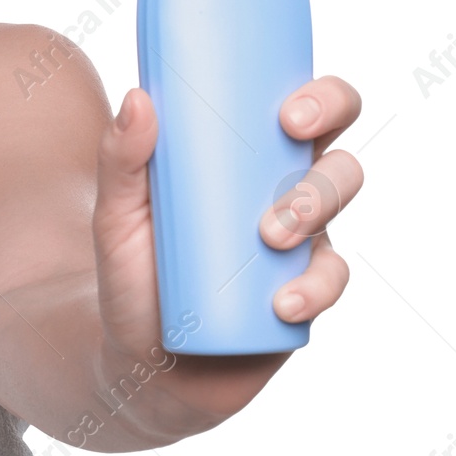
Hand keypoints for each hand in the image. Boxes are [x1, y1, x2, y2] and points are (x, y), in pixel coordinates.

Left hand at [91, 75, 363, 430]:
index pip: (308, 113)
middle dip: (326, 160)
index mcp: (249, 159)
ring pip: (339, 215)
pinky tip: (282, 301)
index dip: (323, 100)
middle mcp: (285, 195)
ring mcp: (300, 248)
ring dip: (314, 213)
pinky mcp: (303, 296)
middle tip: (292, 183)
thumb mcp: (116, 215)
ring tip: (271, 236)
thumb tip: (137, 97)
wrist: (139, 358)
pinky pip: (330, 284)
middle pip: (339, 161)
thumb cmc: (133, 272)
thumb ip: (119, 159)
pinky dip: (313, 289)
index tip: (289, 112)